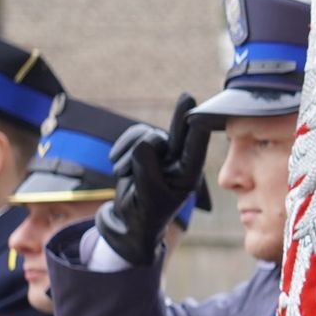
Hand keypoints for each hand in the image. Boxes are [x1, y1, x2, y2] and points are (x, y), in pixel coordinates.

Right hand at [94, 93, 209, 265]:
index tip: (199, 116)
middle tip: (187, 95)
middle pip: (178, 133)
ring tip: (121, 171)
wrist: (129, 220)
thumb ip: (146, 166)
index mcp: (188, 175)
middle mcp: (179, 162)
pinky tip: (117, 163)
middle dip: (180, 114)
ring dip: (130, 149)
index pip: (195, 148)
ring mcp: (163, 154)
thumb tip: (145, 141)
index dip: (197, 130)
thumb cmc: (145, 212)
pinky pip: (135, 136)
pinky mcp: (146, 150)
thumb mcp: (147, 192)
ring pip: (148, 135)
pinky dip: (123, 147)